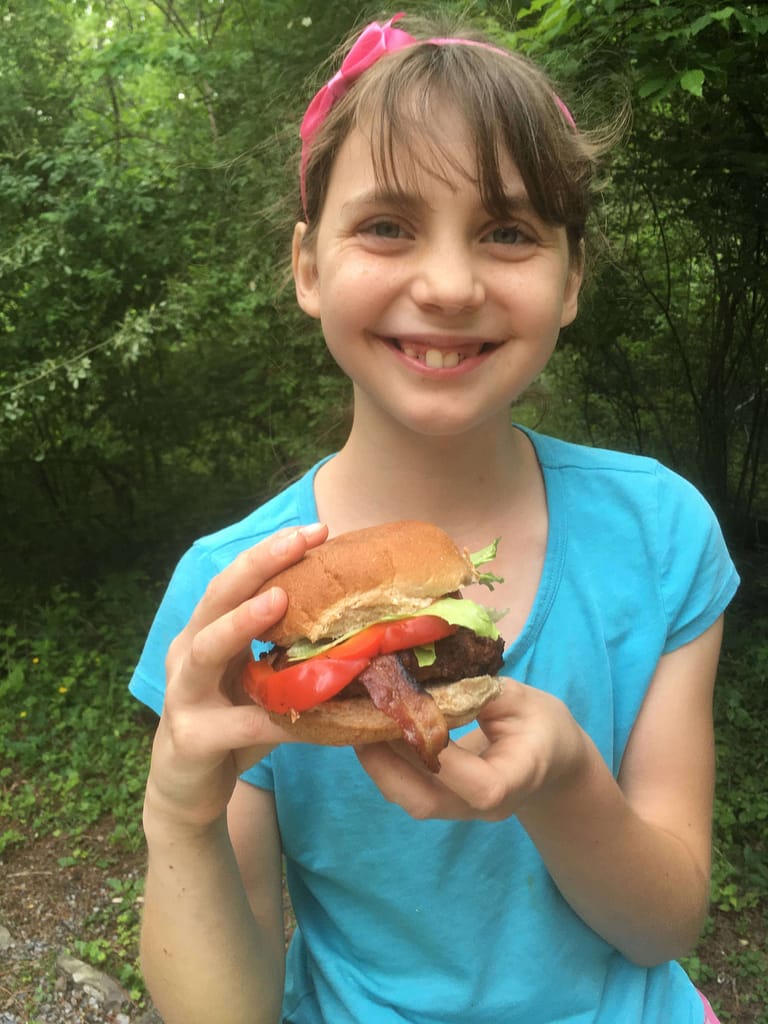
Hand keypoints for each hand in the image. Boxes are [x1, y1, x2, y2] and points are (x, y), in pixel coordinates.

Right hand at [144, 523, 328, 830]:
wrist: (188, 791)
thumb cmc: (232, 726)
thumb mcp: (257, 682)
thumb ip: (286, 653)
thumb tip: (358, 623)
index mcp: (205, 632)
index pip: (236, 580)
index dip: (270, 552)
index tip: (314, 529)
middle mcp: (187, 654)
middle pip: (216, 598)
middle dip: (257, 566)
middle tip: (299, 540)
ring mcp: (183, 696)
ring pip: (205, 650)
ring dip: (241, 623)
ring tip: (278, 600)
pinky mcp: (190, 739)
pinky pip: (234, 725)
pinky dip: (269, 720)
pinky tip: (302, 716)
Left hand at [355, 679, 589, 821]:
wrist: (550, 758)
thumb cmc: (540, 724)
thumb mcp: (523, 699)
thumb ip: (481, 692)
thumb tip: (431, 676)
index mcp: (515, 780)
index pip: (480, 786)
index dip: (444, 757)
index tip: (416, 715)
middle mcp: (483, 807)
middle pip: (427, 802)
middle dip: (387, 762)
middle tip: (363, 715)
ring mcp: (459, 810)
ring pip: (409, 799)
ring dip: (377, 762)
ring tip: (356, 719)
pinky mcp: (442, 801)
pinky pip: (407, 789)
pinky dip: (384, 762)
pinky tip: (369, 730)